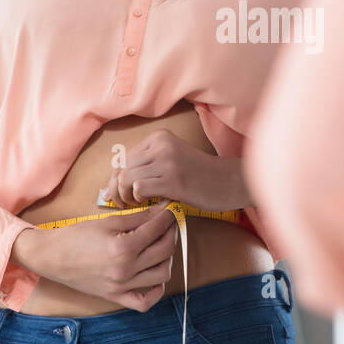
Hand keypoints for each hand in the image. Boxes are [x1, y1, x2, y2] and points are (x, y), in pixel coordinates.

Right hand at [12, 200, 178, 311]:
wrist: (52, 257)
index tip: (170, 211)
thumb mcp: (109, 221)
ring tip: (161, 246)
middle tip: (168, 225)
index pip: (158, 230)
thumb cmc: (77, 236)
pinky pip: (144, 302)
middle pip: (165, 251)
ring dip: (168, 258)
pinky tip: (155, 277)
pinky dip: (155, 291)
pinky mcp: (116, 297)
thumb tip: (162, 209)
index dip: (168, 217)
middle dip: (171, 234)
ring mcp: (121, 287)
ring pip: (162, 275)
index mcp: (123, 248)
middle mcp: (125, 270)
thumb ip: (139, 217)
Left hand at [102, 129, 249, 211]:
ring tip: (134, 205)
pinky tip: (147, 204)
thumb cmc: (200, 176)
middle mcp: (161, 145)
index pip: (122, 157)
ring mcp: (167, 161)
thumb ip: (148, 164)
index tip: (118, 193)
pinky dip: (137, 199)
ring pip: (125, 178)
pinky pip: (138, 188)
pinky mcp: (173, 180)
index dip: (114, 178)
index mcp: (159, 138)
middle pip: (120, 167)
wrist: (230, 181)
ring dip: (124, 196)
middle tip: (122, 204)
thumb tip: (115, 180)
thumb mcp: (173, 159)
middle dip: (115, 189)